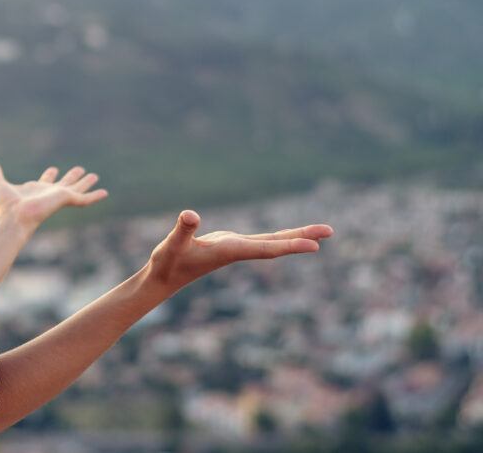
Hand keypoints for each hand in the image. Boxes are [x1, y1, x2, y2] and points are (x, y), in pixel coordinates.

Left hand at [0, 157, 108, 235]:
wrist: (13, 218)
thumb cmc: (4, 205)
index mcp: (35, 190)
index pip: (44, 181)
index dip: (49, 175)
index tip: (53, 169)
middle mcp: (48, 194)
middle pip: (63, 183)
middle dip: (71, 177)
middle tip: (80, 170)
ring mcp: (58, 197)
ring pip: (76, 189)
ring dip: (85, 183)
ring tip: (95, 176)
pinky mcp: (65, 200)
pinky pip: (83, 199)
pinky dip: (94, 196)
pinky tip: (104, 192)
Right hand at [144, 209, 333, 293]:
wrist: (164, 280)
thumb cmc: (168, 263)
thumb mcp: (172, 245)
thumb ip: (182, 230)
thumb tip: (190, 215)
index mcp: (229, 251)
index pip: (266, 249)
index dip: (289, 245)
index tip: (315, 246)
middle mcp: (238, 251)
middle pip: (277, 245)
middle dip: (303, 237)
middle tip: (331, 230)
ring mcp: (236, 248)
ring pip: (272, 242)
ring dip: (296, 236)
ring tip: (321, 232)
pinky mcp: (231, 245)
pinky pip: (263, 241)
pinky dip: (280, 237)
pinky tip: (290, 235)